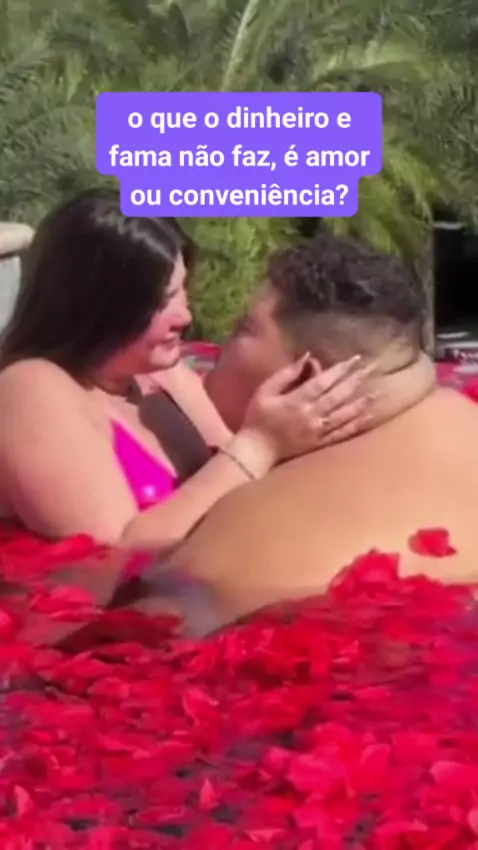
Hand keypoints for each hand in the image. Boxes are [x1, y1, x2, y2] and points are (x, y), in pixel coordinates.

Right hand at [241, 353, 372, 462]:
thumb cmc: (257, 418)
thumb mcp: (265, 391)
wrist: (256, 451)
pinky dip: (356, 425)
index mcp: (297, 400)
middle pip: (338, 395)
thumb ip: (286, 374)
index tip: (356, 359)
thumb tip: (307, 357)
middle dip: (356, 380)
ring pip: (344, 414)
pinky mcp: (320, 444)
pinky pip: (342, 434)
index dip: (341, 369)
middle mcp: (311, 415)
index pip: (323, 381)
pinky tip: (368, 417)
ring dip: (361, 402)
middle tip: (373, 368)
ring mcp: (317, 431)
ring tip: (378, 392)